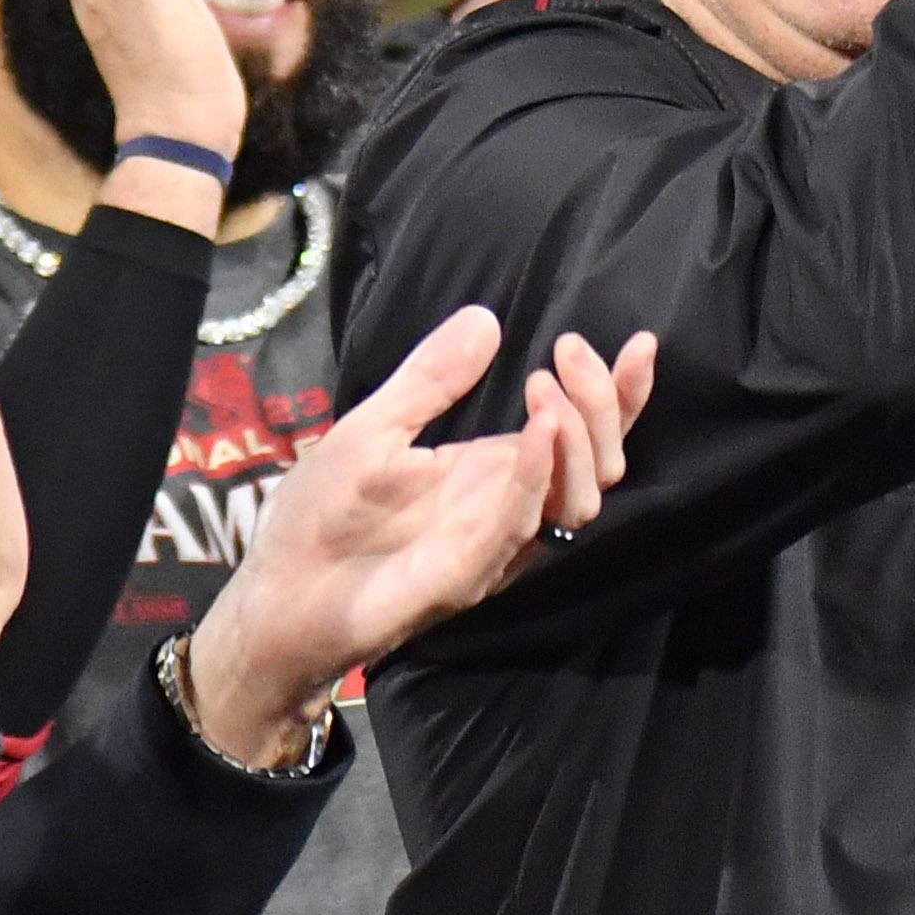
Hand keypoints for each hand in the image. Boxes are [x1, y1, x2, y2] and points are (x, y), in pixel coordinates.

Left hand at [181, 308, 656, 762]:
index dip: (620, 395)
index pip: (581, 434)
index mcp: (495, 472)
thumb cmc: (320, 518)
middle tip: (566, 351)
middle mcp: (509, 509)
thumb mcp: (374, 427)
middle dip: (603, 404)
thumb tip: (485, 317)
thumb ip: (429, 379)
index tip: (640, 343)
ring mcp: (493, 545)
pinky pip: (518, 528)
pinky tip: (536, 433)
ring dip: (577, 441)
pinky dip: (535, 479)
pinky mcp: (465, 574)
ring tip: (542, 393)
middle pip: (601, 464)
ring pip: (578, 501)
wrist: (274, 597)